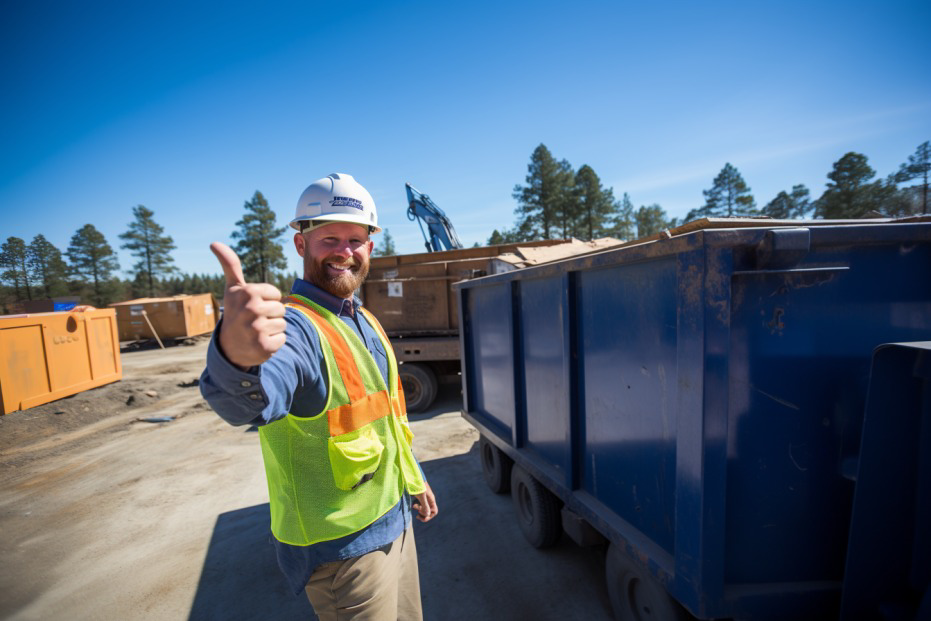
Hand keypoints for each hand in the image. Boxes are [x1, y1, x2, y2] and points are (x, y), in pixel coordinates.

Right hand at [211, 242, 286, 368]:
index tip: (251, 306)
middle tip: (253, 321)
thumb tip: (214, 242)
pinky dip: (273, 342)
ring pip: (283, 324)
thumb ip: (230, 265)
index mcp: (248, 292)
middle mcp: (251, 309)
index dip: (267, 300)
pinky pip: (282, 339)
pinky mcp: (264, 346)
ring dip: (272, 329)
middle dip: (270, 315)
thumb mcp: (233, 289)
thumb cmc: (235, 312)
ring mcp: (257, 329)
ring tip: (256, 331)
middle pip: (281, 309)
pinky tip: (259, 342)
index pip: (276, 294)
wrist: (228, 347)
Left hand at [412, 482, 437, 522]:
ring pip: (424, 509)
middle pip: (429, 512)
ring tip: (414, 507)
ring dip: (420, 510)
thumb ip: (425, 505)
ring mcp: (424, 498)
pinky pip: (420, 505)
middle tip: (417, 515)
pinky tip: (413, 504)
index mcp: (431, 500)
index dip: (428, 516)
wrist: (413, 477)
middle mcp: (429, 500)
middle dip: (424, 515)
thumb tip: (428, 515)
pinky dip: (417, 507)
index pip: (434, 512)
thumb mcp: (421, 495)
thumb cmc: (418, 485)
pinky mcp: (420, 497)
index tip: (420, 514)